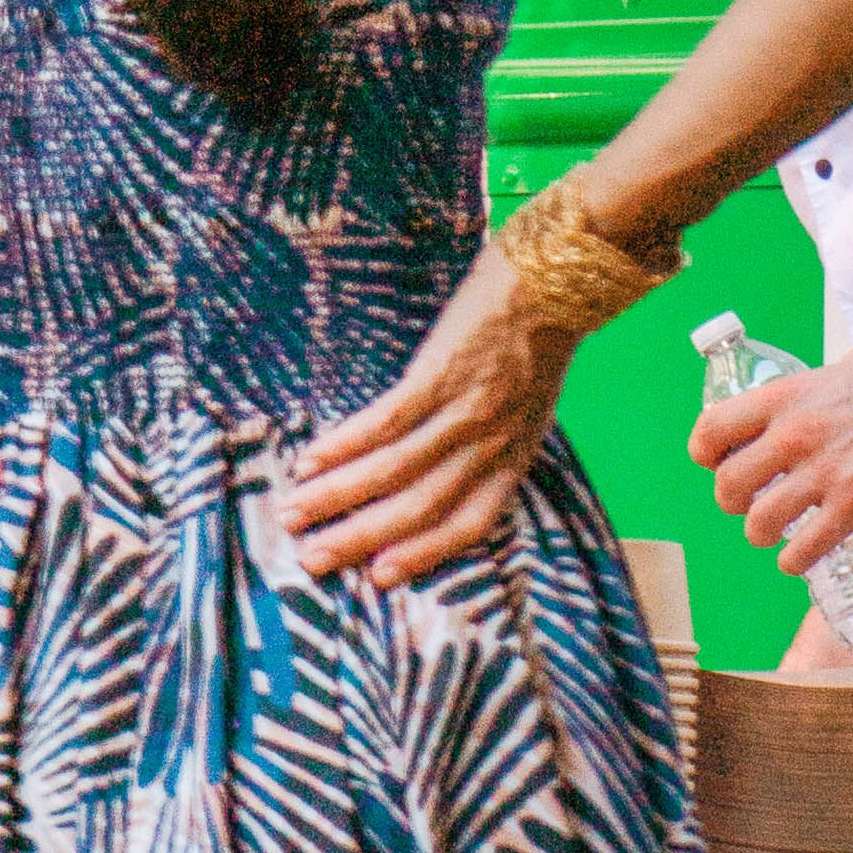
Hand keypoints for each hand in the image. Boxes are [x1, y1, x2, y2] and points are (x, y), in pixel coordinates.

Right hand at [272, 244, 565, 588]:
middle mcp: (490, 446)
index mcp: (514, 458)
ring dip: (337, 496)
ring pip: (394, 471)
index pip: (468, 524)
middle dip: (360, 538)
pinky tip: (312, 458)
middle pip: (419, 508)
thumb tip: (438, 473)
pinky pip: (386, 422)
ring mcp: (465, 411)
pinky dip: (345, 445)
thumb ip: (491, 445)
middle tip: (310, 560)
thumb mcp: (528, 407)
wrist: (558, 274)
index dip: (421, 555)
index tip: (377, 577)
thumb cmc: (539, 339)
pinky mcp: (441, 375)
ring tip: (293, 511)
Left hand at [694, 326, 852, 576]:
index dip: (706, 454)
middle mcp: (795, 435)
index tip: (718, 462)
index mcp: (787, 397)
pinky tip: (803, 555)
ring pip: (758, 524)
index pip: (712, 429)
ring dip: (762, 534)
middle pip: (727, 485)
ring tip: (777, 533)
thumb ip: (809, 399)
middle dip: (733, 502)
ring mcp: (824, 474)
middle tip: (750, 504)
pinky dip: (796, 560)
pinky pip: (804, 550)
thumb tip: (798, 417)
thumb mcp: (839, 371)